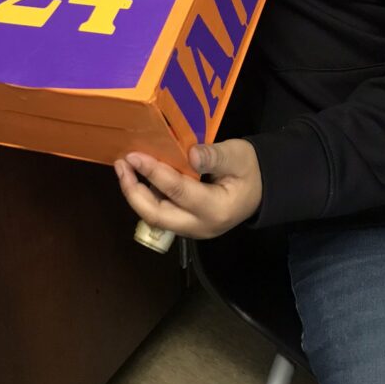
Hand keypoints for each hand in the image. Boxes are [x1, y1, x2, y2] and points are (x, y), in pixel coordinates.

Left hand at [115, 139, 262, 239]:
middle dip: (133, 192)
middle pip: (157, 215)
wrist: (262, 189)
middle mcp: (200, 226)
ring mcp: (192, 229)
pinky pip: (161, 213)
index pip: (178, 191)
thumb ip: (215, 156)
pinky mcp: (186, 224)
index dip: (153, 173)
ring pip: (155, 217)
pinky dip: (146, 196)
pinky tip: (139, 177)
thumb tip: (192, 154)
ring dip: (136, 194)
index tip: (134, 156)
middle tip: (122, 165)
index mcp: (216, 209)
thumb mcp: (238, 156)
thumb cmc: (251, 170)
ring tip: (124, 168)